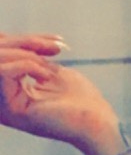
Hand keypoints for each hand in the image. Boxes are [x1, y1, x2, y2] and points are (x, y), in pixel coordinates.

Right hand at [0, 32, 120, 154]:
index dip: (21, 39)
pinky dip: (27, 65)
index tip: (54, 43)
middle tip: (54, 49)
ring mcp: (2, 107)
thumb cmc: (79, 97)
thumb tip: (1, 34)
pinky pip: (2, 72)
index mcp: (6, 89)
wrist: (97, 120)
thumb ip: (24, 55)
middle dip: (25, 42)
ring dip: (26, 54)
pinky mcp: (11, 111)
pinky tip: (46, 75)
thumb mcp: (46, 67)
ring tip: (50, 67)